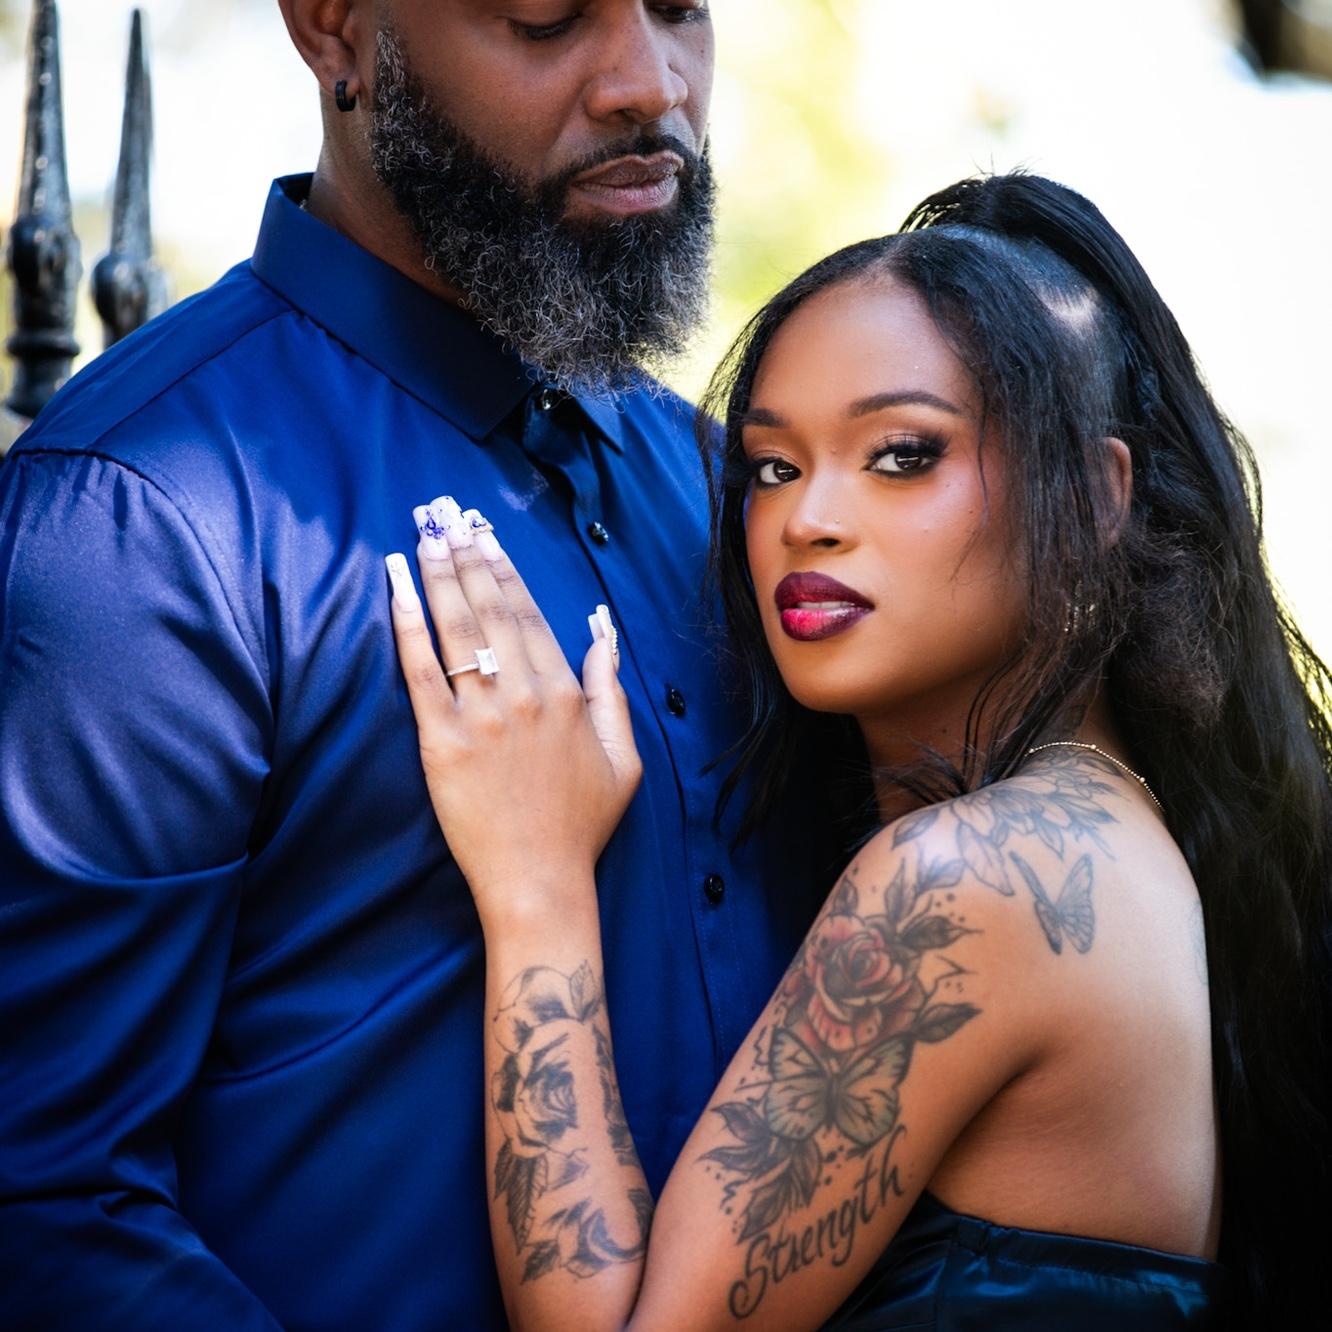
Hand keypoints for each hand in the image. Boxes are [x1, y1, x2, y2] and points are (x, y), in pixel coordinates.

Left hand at [386, 497, 641, 922]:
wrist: (540, 881)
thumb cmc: (582, 826)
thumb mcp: (623, 759)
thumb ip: (611, 692)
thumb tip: (603, 635)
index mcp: (566, 694)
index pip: (529, 615)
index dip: (504, 569)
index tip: (486, 536)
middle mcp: (524, 695)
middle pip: (489, 609)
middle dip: (466, 555)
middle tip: (445, 515)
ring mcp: (481, 717)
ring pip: (456, 629)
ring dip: (437, 575)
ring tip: (421, 535)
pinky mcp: (441, 743)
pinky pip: (420, 672)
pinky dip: (407, 625)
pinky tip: (396, 589)